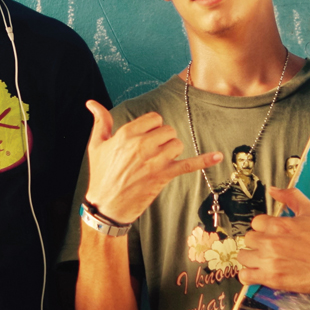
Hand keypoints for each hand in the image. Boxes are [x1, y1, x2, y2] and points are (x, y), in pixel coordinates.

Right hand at [83, 100, 220, 223]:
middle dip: (163, 139)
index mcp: (126, 134)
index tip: (146, 138)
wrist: (106, 206)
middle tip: (153, 152)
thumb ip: (100, 122)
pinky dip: (204, 160)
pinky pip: (188, 164)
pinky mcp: (163, 175)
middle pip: (167, 130)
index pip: (153, 118)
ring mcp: (153, 160)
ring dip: (172, 151)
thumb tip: (92, 103)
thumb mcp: (96, 146)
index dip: (152, 128)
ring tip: (159, 161)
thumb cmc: (101, 175)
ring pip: (176, 143)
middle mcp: (140, 144)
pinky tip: (218, 156)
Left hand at [237, 187, 309, 293]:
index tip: (272, 235)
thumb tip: (273, 189)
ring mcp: (270, 260)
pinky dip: (249, 276)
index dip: (264, 229)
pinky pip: (245, 276)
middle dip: (258, 243)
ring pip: (243, 257)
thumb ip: (291, 196)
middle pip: (248, 239)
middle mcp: (271, 241)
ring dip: (252, 259)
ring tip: (264, 261)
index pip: (256, 223)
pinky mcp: (272, 278)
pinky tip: (259, 273)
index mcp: (278, 225)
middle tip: (270, 249)